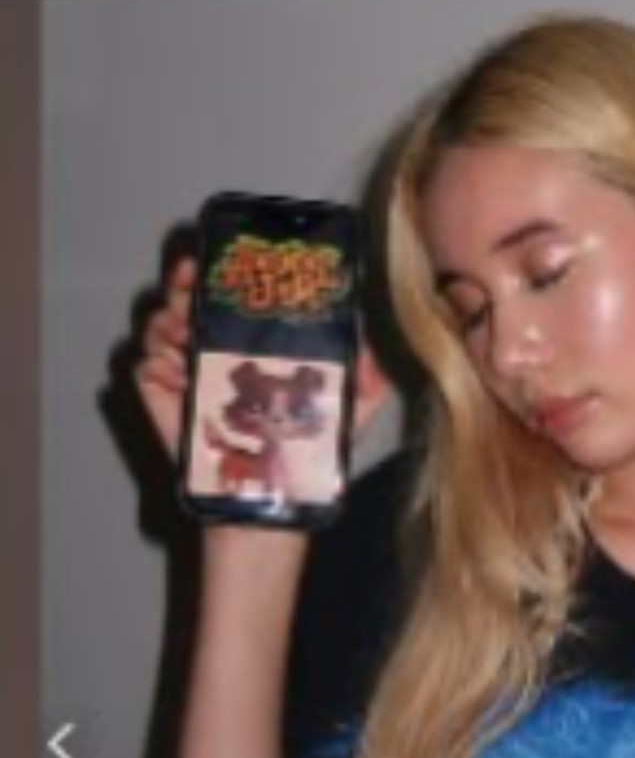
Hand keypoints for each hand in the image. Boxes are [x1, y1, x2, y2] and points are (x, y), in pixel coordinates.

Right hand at [134, 254, 393, 462]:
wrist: (271, 497)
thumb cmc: (305, 451)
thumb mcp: (346, 408)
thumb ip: (363, 375)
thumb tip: (367, 343)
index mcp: (250, 344)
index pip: (226, 295)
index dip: (214, 271)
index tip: (210, 260)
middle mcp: (213, 351)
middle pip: (183, 299)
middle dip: (183, 286)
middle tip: (190, 285)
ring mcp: (183, 374)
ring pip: (157, 326)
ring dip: (167, 323)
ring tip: (186, 337)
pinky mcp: (161, 402)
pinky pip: (144, 369)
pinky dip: (155, 367)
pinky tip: (179, 379)